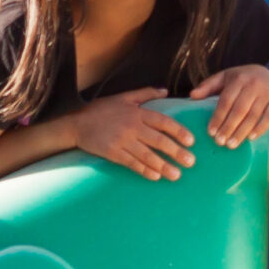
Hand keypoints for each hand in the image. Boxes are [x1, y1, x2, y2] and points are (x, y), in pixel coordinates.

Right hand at [70, 88, 194, 180]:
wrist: (76, 123)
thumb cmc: (102, 109)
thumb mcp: (124, 97)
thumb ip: (146, 93)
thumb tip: (166, 91)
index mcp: (137, 113)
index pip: (163, 122)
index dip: (178, 131)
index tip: (191, 141)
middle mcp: (132, 126)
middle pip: (158, 140)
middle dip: (176, 152)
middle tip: (191, 162)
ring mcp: (121, 141)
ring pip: (147, 155)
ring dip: (163, 166)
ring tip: (176, 175)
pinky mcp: (112, 153)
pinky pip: (131, 163)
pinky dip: (143, 170)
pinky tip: (155, 177)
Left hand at [195, 65, 268, 147]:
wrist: (265, 72)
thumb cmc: (240, 79)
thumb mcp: (223, 78)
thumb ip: (208, 86)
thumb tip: (192, 96)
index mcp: (239, 78)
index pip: (226, 101)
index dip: (218, 117)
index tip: (211, 132)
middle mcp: (255, 84)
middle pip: (240, 110)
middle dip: (229, 127)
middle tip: (220, 142)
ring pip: (254, 115)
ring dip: (242, 131)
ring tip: (232, 144)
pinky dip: (261, 128)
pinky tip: (251, 138)